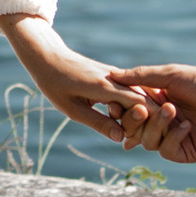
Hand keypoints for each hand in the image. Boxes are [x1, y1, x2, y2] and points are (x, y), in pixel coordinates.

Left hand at [0, 15, 138, 138]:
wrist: (48, 57)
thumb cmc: (55, 84)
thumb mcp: (73, 109)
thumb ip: (98, 123)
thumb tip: (120, 137)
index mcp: (106, 87)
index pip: (140, 103)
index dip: (147, 121)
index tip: (143, 137)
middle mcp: (115, 78)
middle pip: (144, 99)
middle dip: (147, 119)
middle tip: (140, 139)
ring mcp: (115, 75)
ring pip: (139, 93)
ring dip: (141, 112)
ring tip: (135, 133)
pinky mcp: (112, 76)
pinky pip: (130, 90)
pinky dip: (133, 105)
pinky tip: (130, 120)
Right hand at [100, 63, 195, 163]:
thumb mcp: (169, 75)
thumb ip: (140, 76)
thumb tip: (111, 74)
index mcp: (153, 102)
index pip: (126, 110)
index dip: (118, 110)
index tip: (113, 104)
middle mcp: (160, 121)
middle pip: (132, 129)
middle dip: (133, 120)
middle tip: (141, 109)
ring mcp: (171, 137)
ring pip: (147, 141)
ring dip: (156, 126)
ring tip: (172, 112)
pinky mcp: (184, 152)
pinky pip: (166, 151)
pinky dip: (172, 138)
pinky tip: (186, 126)